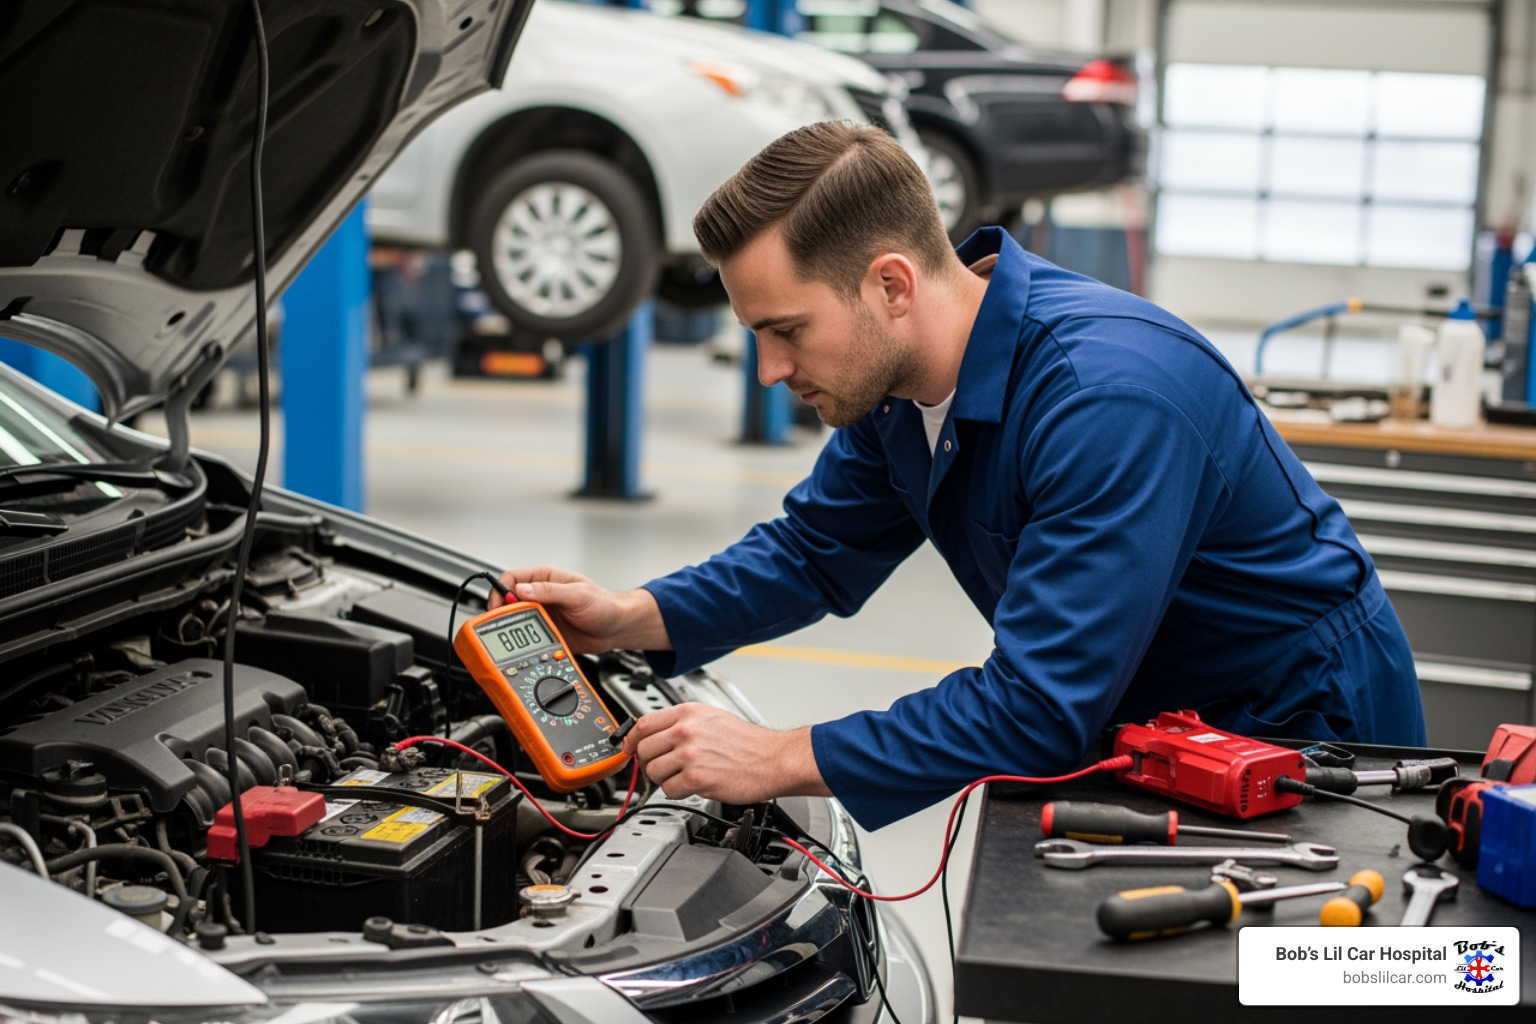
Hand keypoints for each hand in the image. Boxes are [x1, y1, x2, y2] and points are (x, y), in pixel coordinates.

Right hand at [492, 565, 669, 653]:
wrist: (616, 628)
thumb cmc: (604, 605)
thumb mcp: (577, 594)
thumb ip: (549, 591)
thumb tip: (522, 590)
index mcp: (545, 579)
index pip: (512, 579)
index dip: (501, 591)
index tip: (499, 606)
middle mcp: (540, 596)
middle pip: (508, 601)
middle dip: (501, 613)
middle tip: (501, 625)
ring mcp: (541, 615)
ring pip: (514, 621)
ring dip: (512, 629)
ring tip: (514, 637)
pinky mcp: (544, 633)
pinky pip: (526, 638)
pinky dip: (523, 643)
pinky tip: (526, 647)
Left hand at [623, 703, 829, 803]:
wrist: (773, 759)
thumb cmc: (748, 742)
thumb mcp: (711, 718)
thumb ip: (681, 724)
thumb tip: (652, 734)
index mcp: (688, 713)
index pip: (643, 724)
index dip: (631, 739)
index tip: (627, 748)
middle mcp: (686, 730)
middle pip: (644, 750)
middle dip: (650, 763)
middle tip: (664, 768)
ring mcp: (691, 754)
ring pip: (654, 772)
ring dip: (666, 779)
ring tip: (686, 776)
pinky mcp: (697, 777)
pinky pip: (670, 790)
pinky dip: (679, 792)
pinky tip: (695, 785)